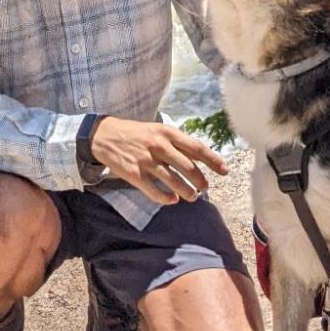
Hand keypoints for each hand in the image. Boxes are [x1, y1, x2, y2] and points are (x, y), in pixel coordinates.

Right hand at [89, 118, 226, 203]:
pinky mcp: (134, 174)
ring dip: (186, 191)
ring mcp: (146, 160)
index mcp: (167, 132)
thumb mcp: (158, 130)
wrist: (104, 135)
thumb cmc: (136, 133)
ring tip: (192, 197)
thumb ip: (177, 142)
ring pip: (173, 181)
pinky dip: (165, 198)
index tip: (225, 171)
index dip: (213, 160)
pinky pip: (154, 190)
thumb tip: (199, 157)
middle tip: (205, 188)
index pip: (196, 148)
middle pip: (188, 167)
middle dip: (200, 180)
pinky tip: (172, 200)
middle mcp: (159, 145)